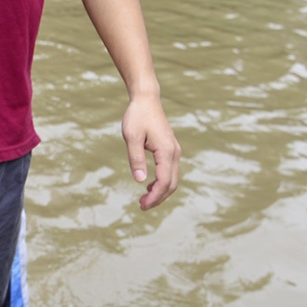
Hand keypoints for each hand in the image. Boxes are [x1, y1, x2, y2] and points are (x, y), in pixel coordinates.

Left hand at [121, 95, 179, 210]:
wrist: (146, 100)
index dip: (154, 196)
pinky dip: (162, 182)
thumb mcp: (132, 137)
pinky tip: (149, 186)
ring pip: (173, 179)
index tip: (142, 205)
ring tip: (144, 200)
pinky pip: (170, 171)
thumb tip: (139, 181)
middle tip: (142, 206)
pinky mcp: (171, 149)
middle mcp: (175, 153)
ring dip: (161, 191)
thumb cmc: (137, 116)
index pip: (164, 181)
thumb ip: (135, 159)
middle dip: (158, 198)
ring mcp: (174, 151)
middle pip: (172, 183)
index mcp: (166, 151)